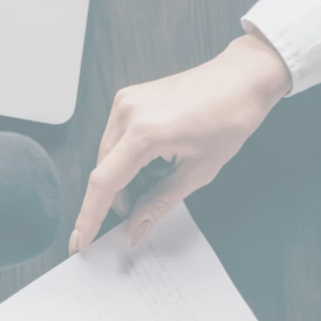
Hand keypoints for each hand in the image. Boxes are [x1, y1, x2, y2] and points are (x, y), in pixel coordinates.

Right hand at [69, 31, 292, 252]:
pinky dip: (128, 157)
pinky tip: (154, 160)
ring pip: (108, 155)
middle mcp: (126, 114)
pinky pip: (116, 138)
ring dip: (124, 178)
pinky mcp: (127, 98)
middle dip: (117, 199)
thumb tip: (135, 230)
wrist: (242, 77)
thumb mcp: (200, 170)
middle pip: (104, 170)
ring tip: (158, 180)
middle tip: (140, 214)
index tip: (78, 243)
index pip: (104, 183)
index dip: (89, 217)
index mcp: (145, 133)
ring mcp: (124, 103)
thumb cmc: (231, 119)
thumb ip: (161, 202)